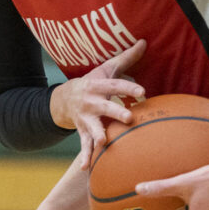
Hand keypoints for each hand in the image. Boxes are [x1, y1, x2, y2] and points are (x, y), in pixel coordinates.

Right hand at [50, 40, 146, 168]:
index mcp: (98, 85)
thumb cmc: (94, 83)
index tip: (143, 91)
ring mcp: (85, 118)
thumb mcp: (107, 69)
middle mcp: (90, 102)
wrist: (64, 99)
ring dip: (97, 135)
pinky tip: (85, 168)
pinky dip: (84, 156)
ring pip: (92, 127)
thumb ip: (126, 58)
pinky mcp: (82, 131)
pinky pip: (84, 145)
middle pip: (104, 106)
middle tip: (129, 117)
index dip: (128, 86)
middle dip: (115, 111)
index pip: (115, 85)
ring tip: (104, 142)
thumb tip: (144, 41)